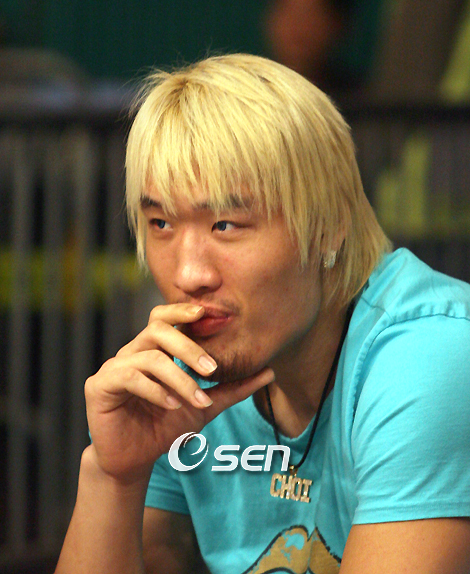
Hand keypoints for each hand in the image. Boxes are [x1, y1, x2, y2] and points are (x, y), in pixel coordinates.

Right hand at [84, 303, 273, 483]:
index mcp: (153, 350)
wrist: (133, 461)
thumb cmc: (165, 426)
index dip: (182, 310)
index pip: (163, 317)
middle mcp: (131, 352)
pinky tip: (172, 405)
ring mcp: (114, 367)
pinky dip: (155, 390)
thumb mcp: (204, 406)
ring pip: (149, 357)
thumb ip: (231, 389)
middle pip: (158, 329)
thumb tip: (268, 372)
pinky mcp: (100, 386)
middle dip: (188, 347)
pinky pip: (129, 377)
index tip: (207, 314)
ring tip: (197, 399)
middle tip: (212, 369)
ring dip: (178, 378)